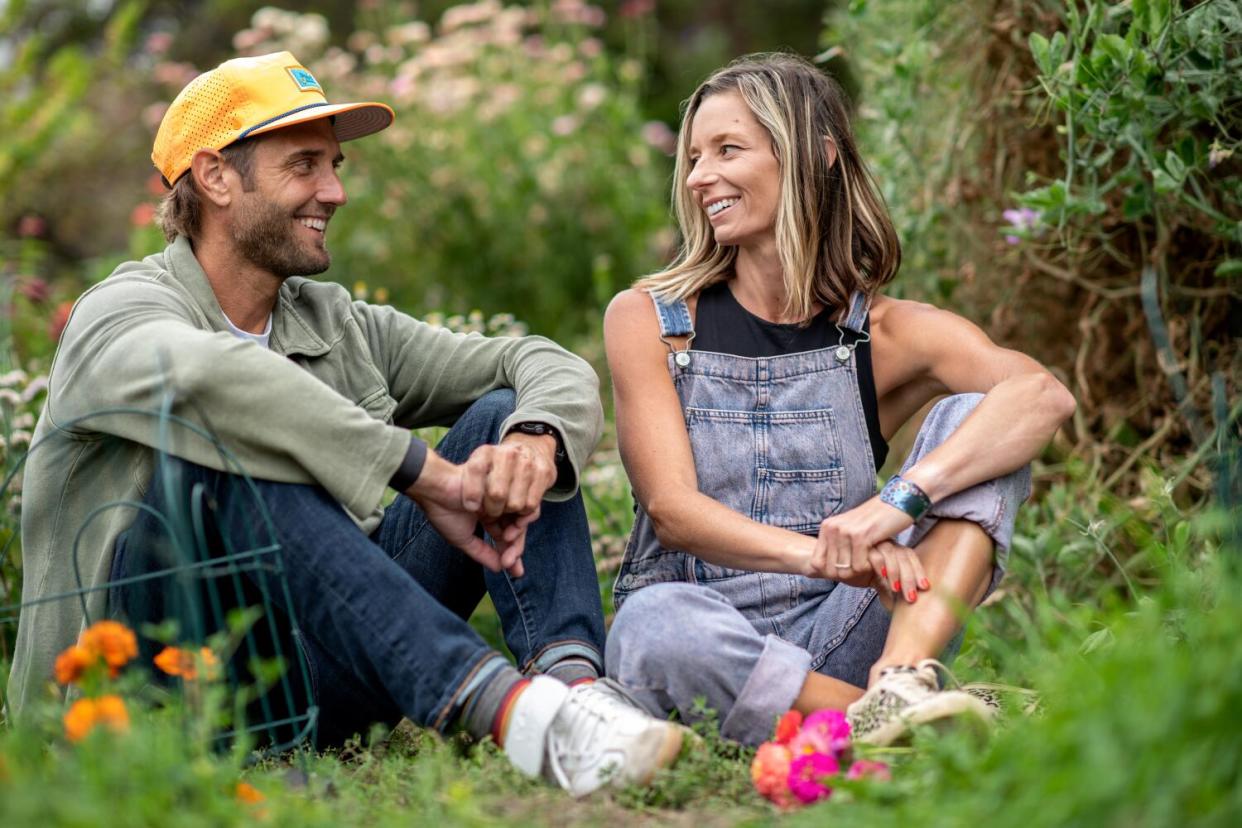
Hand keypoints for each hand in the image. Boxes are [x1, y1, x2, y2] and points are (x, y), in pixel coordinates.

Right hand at [406, 452, 530, 576]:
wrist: (435, 489)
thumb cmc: (444, 512)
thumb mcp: (464, 539)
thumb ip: (482, 553)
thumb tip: (500, 569)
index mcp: (489, 516)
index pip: (506, 536)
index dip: (512, 553)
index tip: (515, 571)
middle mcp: (498, 506)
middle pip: (516, 529)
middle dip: (516, 548)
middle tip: (510, 562)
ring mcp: (501, 495)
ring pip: (520, 518)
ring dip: (517, 535)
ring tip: (506, 543)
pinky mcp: (505, 486)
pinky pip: (521, 502)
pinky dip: (520, 518)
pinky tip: (510, 531)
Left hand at [460, 433, 557, 521]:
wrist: (529, 450)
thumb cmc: (497, 472)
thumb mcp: (479, 476)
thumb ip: (475, 496)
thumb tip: (495, 528)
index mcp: (485, 453)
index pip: (476, 469)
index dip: (472, 491)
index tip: (472, 507)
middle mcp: (506, 455)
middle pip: (497, 494)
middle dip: (492, 510)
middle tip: (491, 513)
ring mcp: (527, 462)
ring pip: (515, 504)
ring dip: (509, 513)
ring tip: (506, 509)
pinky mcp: (544, 472)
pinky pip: (531, 506)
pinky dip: (524, 514)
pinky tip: (519, 508)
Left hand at [809, 495, 929, 602]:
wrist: (899, 502)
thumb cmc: (878, 520)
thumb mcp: (852, 530)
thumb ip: (838, 545)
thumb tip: (824, 570)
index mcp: (827, 526)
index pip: (817, 563)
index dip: (832, 573)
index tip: (848, 572)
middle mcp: (832, 527)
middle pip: (832, 569)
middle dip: (848, 574)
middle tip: (864, 568)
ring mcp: (844, 531)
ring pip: (845, 570)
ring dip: (860, 571)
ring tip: (871, 561)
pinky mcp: (860, 536)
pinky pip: (858, 566)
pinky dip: (869, 567)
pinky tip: (877, 558)